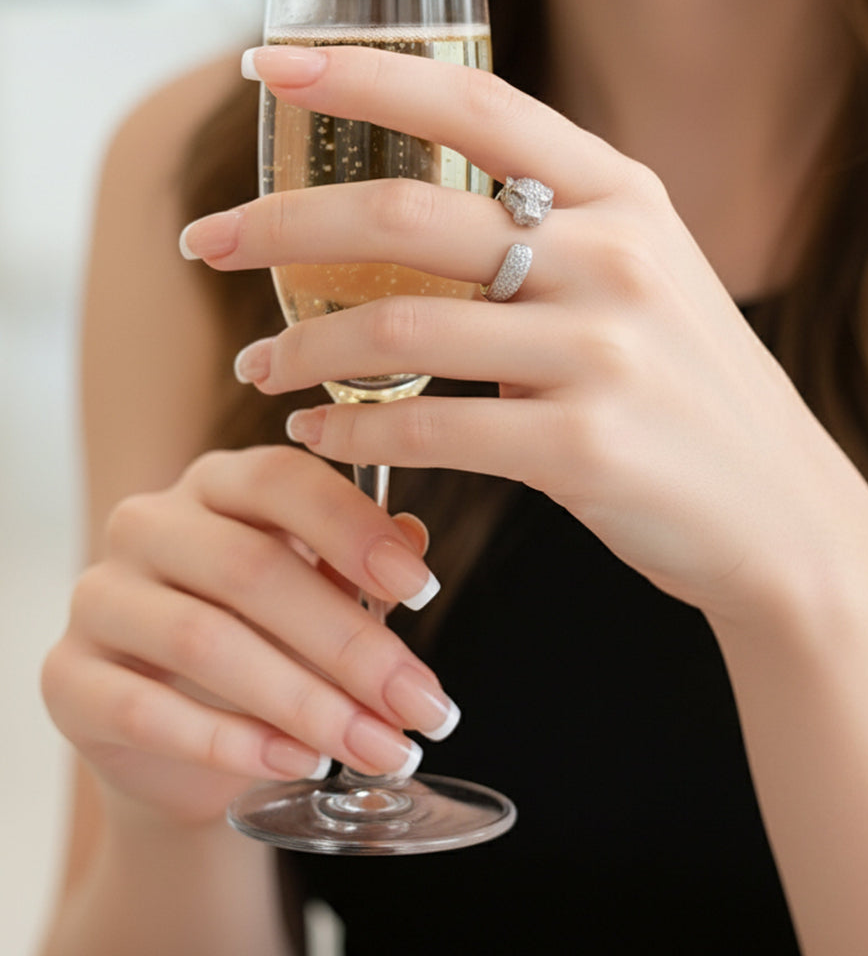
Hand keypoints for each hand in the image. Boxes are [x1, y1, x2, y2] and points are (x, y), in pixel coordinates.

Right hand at [42, 446, 454, 825]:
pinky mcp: (67, 677)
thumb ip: (359, 571)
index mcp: (215, 484)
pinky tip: (298, 761)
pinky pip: (146, 709)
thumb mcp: (317, 597)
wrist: (173, 734)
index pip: (280, 480)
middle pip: (250, 568)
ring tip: (375, 746)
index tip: (424, 587)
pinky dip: (230, 742)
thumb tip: (416, 541)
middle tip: (420, 703)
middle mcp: (149, 524)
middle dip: (349, 643)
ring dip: (303, 702)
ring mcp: (100, 597)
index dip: (353, 529)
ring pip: (203, 640)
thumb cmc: (259, 640)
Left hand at [180, 44, 867, 620]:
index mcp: (621, 192)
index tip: (265, 65)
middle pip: (407, 212)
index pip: (469, 100)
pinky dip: (352, 429)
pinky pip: (431, 429)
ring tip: (255, 365)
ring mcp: (604, 350)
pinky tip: (314, 431)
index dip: (358, 72)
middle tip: (207, 242)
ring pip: (403, 326)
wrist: (780, 512)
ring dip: (303, 347)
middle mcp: (614, 255)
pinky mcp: (585, 447)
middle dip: (280, 223)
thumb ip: (546, 224)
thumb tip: (403, 204)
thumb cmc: (685, 385)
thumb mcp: (639, 271)